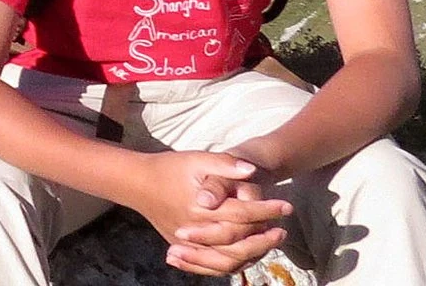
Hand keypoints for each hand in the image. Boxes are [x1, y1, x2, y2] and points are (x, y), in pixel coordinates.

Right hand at [128, 152, 290, 276]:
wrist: (139, 183)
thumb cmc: (169, 168)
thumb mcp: (196, 158)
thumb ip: (223, 164)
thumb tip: (250, 170)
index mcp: (200, 208)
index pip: (241, 214)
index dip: (267, 210)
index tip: (286, 206)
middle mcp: (194, 230)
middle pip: (236, 244)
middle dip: (263, 238)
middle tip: (282, 231)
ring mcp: (188, 243)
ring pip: (225, 261)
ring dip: (251, 254)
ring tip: (268, 244)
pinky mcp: (183, 249)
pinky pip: (210, 267)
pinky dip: (231, 265)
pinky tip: (246, 257)